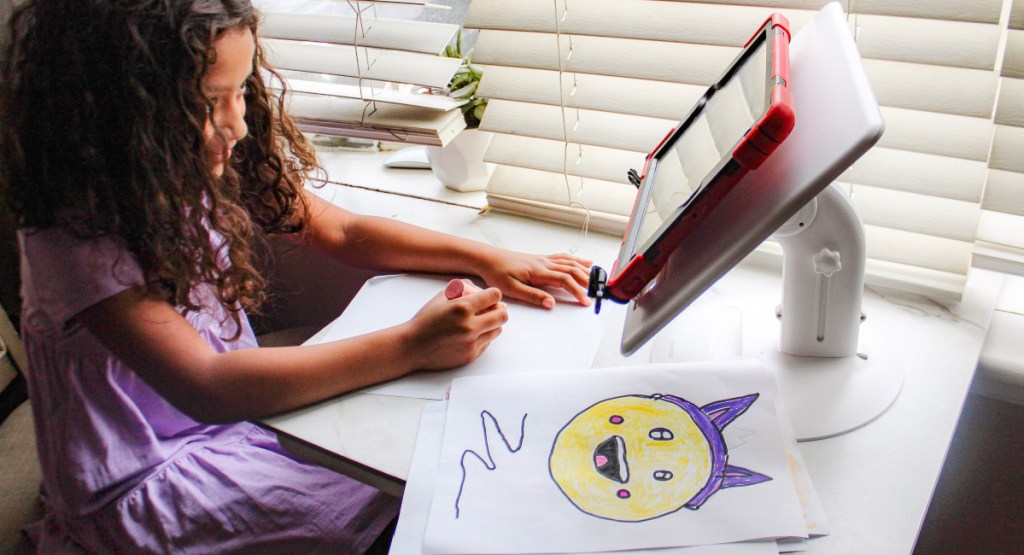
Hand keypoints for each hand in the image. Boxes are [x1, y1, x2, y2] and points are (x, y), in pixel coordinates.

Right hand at [401, 285, 507, 369]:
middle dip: (500, 310)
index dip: (494, 295)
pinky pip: (486, 344)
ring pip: (497, 330)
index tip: (491, 296)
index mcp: (462, 308)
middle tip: (495, 309)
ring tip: (483, 321)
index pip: (494, 296)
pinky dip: (482, 337)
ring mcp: (471, 343)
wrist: (412, 347)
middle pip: (502, 315)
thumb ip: (461, 288)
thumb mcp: (440, 297)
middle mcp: (469, 326)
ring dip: (493, 324)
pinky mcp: (471, 356)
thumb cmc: (425, 321)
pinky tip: (471, 334)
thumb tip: (480, 288)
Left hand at [476, 249, 591, 309]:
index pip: (565, 280)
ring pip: (570, 263)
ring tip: (597, 278)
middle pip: (572, 270)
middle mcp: (544, 263)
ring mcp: (543, 260)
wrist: (487, 258)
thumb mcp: (511, 289)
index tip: (585, 302)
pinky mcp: (541, 259)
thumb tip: (551, 303)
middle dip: (586, 281)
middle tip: (597, 293)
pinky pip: (563, 258)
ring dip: (585, 270)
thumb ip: (533, 296)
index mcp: (538, 271)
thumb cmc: (497, 273)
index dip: (577, 291)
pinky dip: (576, 260)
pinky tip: (584, 262)